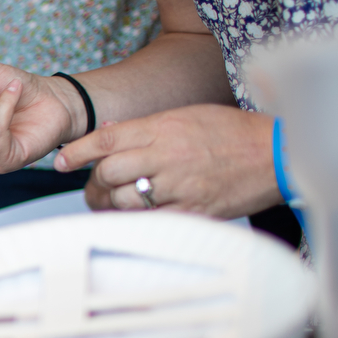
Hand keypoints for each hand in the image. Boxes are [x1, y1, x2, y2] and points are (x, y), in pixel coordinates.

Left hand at [56, 105, 280, 218]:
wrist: (277, 153)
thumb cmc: (232, 132)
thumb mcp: (186, 116)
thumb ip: (145, 128)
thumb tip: (108, 132)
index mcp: (164, 128)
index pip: (106, 140)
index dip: (77, 152)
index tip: (61, 162)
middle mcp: (167, 156)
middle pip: (108, 172)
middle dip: (94, 182)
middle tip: (94, 187)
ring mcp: (180, 185)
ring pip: (124, 199)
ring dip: (112, 203)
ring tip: (113, 202)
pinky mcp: (193, 210)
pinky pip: (151, 220)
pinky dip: (138, 220)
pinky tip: (137, 216)